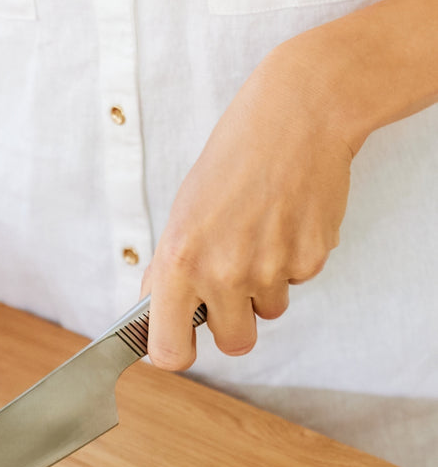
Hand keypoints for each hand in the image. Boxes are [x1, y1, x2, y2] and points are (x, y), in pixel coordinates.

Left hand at [144, 40, 354, 368]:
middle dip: (234, 323)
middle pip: (234, 344)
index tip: (182, 343)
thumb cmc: (233, 160)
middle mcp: (223, 272)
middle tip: (232, 288)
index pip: (171, 352)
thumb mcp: (182, 213)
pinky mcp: (311, 258)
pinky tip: (288, 220)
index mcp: (179, 263)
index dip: (178, 352)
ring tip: (261, 234)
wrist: (298, 114)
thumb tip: (155, 318)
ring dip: (265, 286)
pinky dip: (295, 260)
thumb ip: (168, 271)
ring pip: (268, 311)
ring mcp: (270, 268)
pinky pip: (299, 282)